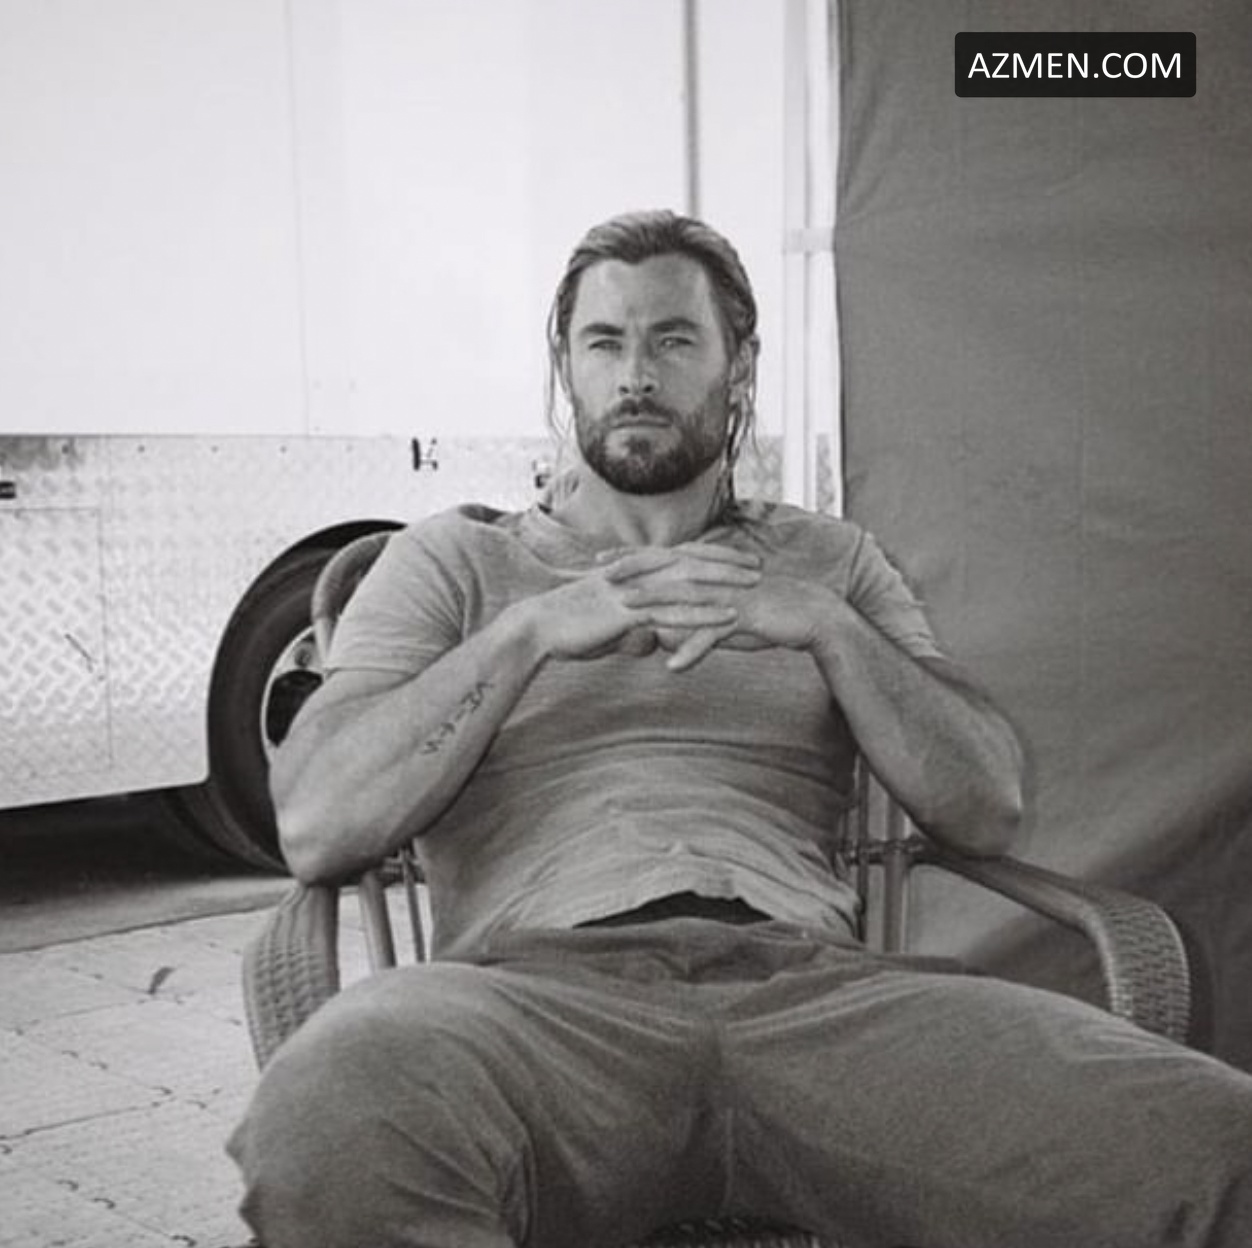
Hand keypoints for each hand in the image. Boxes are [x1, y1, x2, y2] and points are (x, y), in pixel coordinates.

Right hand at [512, 544, 759, 661]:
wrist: (537, 629)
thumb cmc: (567, 629)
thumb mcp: (606, 627)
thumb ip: (631, 630)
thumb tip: (647, 642)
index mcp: (632, 571)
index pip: (678, 557)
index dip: (708, 555)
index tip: (735, 557)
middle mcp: (636, 574)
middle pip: (690, 562)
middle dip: (725, 562)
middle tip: (758, 563)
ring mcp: (633, 590)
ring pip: (688, 583)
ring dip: (724, 584)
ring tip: (755, 586)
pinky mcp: (629, 611)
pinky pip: (674, 612)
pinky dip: (704, 613)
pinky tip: (728, 617)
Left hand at [616, 562, 842, 671]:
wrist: (808, 615)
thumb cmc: (763, 612)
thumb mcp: (721, 612)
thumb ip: (691, 617)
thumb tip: (664, 632)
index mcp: (709, 572)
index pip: (662, 560)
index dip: (631, 557)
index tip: (599, 559)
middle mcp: (716, 577)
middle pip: (668, 570)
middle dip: (633, 569)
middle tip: (601, 573)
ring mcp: (729, 594)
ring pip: (687, 598)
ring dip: (655, 605)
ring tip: (626, 612)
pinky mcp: (745, 615)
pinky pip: (714, 634)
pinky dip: (694, 650)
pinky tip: (673, 666)